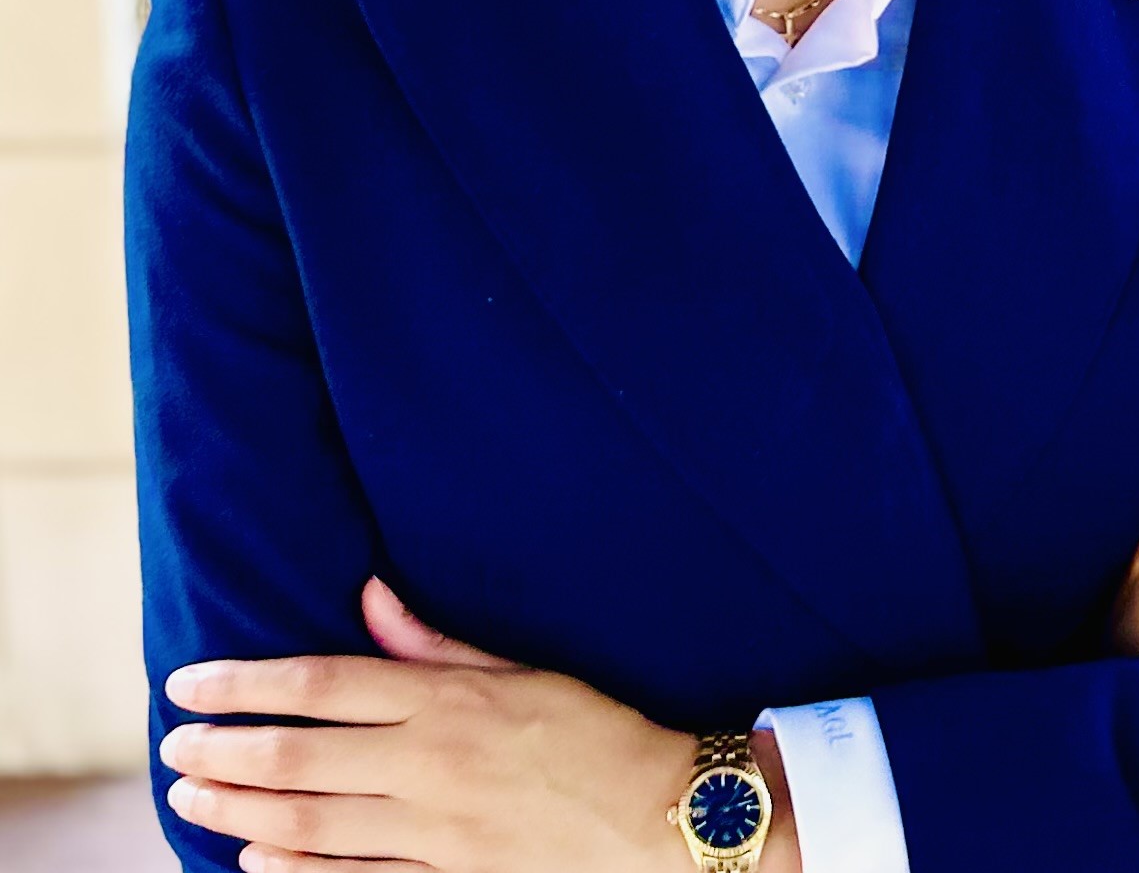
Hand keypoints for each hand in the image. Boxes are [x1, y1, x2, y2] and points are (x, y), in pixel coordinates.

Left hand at [157, 574, 698, 871]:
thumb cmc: (594, 731)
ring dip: (238, 815)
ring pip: (309, 827)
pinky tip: (255, 864)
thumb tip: (369, 597)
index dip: (246, 684)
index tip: (190, 682)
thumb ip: (435, 644)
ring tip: (191, 802)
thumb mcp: (522, 669)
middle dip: (223, 753)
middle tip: (174, 749)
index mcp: (446, 701)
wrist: (659, 817)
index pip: (320, 685)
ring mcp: (433, 833)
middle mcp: (427, 765)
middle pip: (298, 759)